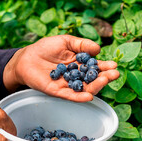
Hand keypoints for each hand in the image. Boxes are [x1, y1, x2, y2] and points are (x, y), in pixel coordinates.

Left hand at [3, 35, 119, 101]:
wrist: (26, 58)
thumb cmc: (45, 48)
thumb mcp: (66, 41)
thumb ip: (81, 45)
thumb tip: (98, 49)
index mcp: (79, 64)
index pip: (95, 67)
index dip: (105, 67)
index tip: (115, 66)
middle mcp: (75, 76)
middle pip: (92, 79)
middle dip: (104, 77)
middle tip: (114, 74)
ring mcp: (67, 85)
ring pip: (84, 89)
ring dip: (95, 86)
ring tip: (104, 80)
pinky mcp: (57, 92)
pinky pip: (70, 96)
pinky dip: (79, 97)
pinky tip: (89, 96)